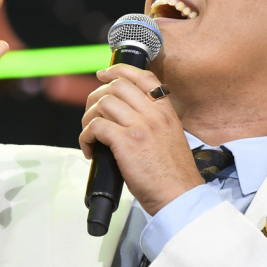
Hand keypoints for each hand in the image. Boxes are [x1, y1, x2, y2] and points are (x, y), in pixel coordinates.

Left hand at [79, 64, 203, 215]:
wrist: (180, 196)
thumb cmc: (174, 175)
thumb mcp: (171, 138)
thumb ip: (153, 123)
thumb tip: (124, 118)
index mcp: (166, 111)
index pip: (143, 76)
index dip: (119, 70)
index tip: (103, 74)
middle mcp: (154, 114)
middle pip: (116, 86)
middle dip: (96, 96)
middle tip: (91, 113)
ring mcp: (140, 126)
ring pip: (102, 104)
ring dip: (88, 118)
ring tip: (91, 137)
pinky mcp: (126, 142)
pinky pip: (96, 126)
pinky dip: (86, 137)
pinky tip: (91, 150)